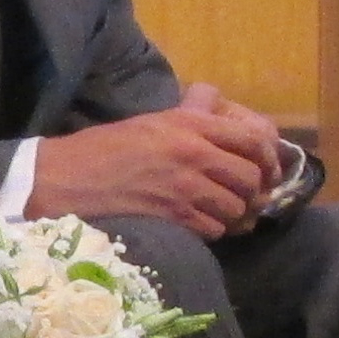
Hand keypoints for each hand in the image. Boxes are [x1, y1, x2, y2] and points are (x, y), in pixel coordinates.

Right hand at [27, 85, 282, 238]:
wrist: (69, 179)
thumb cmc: (107, 147)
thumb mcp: (153, 121)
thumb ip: (191, 117)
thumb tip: (217, 107)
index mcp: (190, 125)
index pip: (253, 139)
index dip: (269, 158)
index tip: (267, 170)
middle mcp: (194, 153)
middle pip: (250, 177)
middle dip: (253, 191)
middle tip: (245, 197)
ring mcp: (185, 187)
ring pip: (236, 207)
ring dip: (233, 214)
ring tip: (220, 212)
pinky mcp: (174, 217)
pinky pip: (215, 229)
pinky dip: (213, 230)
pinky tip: (200, 225)